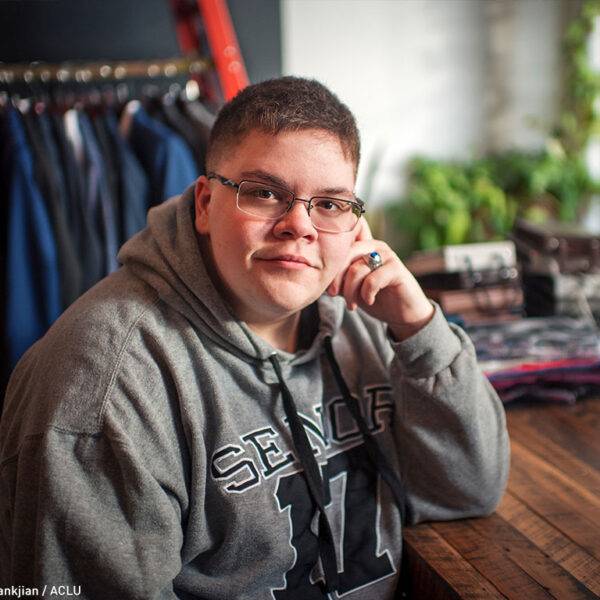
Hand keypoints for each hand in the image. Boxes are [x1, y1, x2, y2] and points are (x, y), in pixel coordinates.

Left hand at [327, 219, 433, 340]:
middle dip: (336, 279)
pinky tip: (369, 301)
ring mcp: (387, 255)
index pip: (339, 249)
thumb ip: (338, 280)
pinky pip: (372, 280)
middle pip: (345, 256)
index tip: (329, 290)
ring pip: (356, 270)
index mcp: (363, 247)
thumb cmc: (377, 298)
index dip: (330, 268)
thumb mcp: (352, 288)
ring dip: (350, 292)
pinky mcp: (397, 268)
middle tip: (334, 295)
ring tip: (352, 305)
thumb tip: (319, 278)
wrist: (403, 314)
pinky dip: (366, 294)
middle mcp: (375, 246)